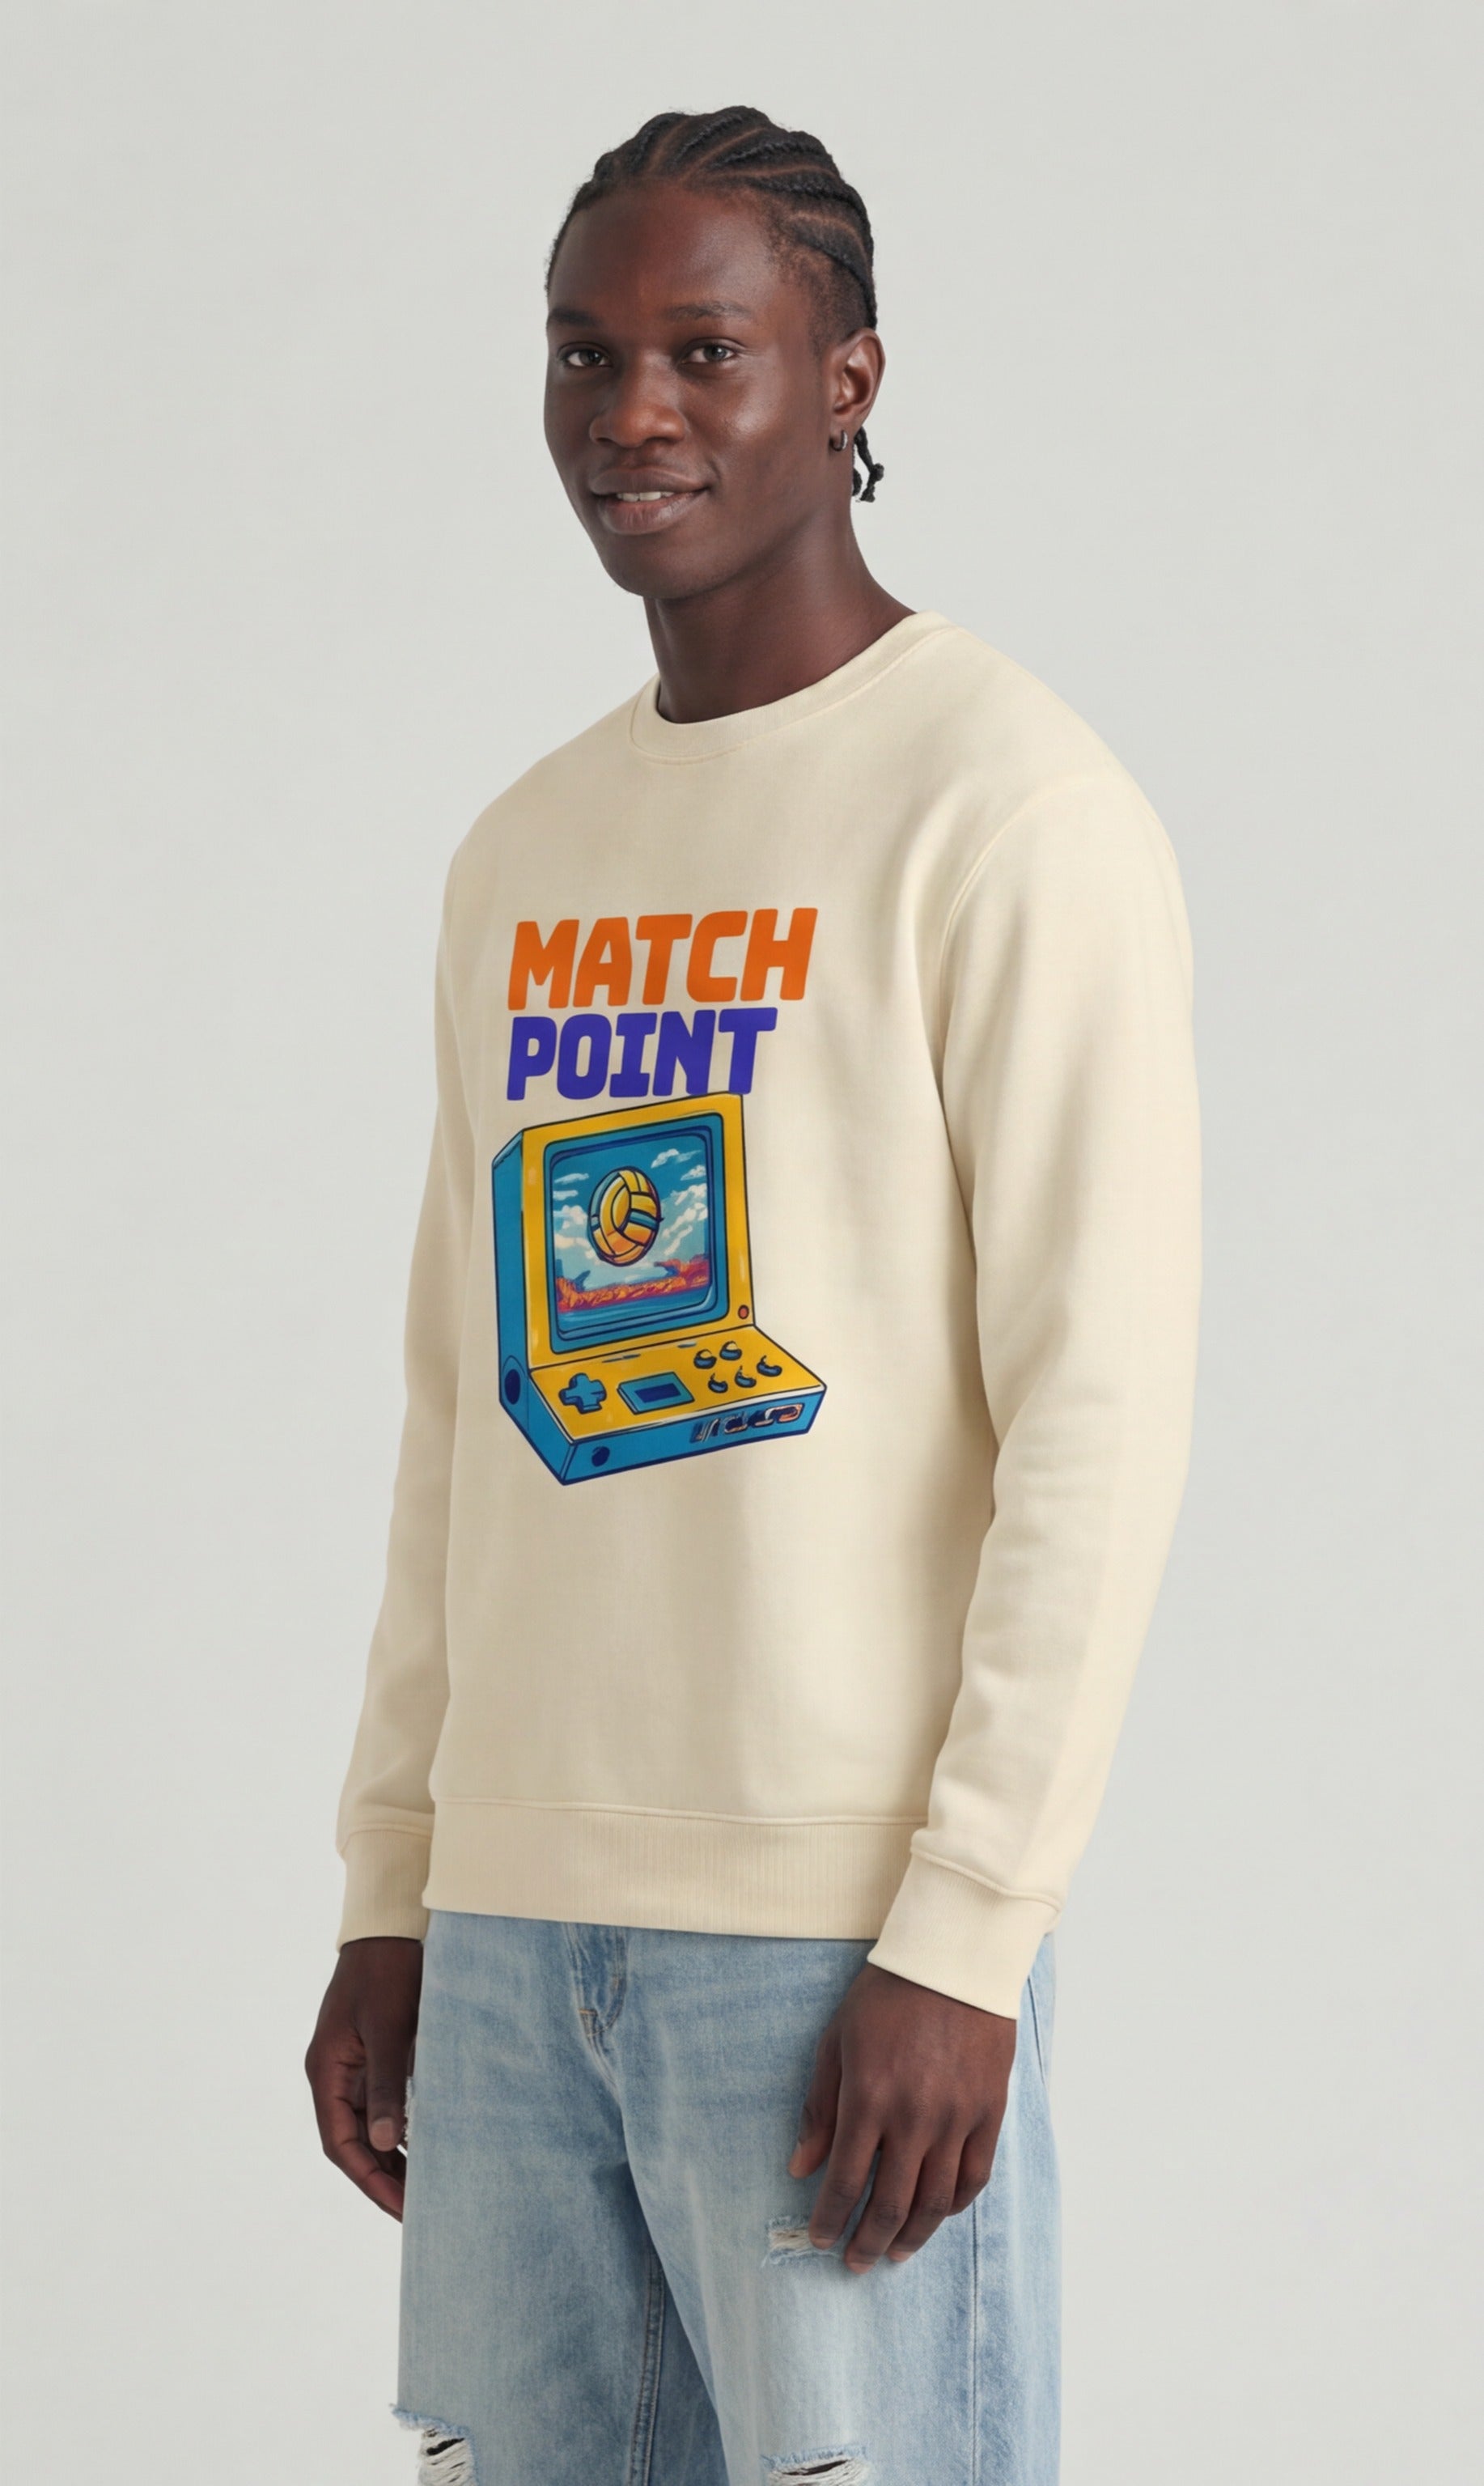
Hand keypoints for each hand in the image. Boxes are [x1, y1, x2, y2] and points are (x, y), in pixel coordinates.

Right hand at [305, 1935, 422, 2219]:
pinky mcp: (373, 2057)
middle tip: (420, 2211)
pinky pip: (382, 2106)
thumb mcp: (388, 2029)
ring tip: (425, 2191)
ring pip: (368, 2128)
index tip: (401, 2209)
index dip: (369, 2180)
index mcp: (326, 2071)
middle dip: (383, 2178)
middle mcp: (334, 2075)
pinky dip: (402, 2130)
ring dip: (392, 2159)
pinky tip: (427, 2148)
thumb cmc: (388, 1971)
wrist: (391, 1925)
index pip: (340, 2144)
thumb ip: (387, 2086)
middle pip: (352, 2142)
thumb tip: (387, 2144)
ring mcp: (352, 2067)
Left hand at [788, 1962, 1015, 2273]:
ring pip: (936, 2201)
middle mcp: (914, 2118)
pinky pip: (975, 2176)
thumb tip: (800, 2167)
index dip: (831, 2218)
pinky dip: (955, 2204)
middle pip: (891, 2204)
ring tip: (894, 2253)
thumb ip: (819, 2107)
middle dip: (867, 2242)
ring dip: (912, 2236)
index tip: (820, 2238)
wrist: (953, 1961)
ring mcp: (957, 2118)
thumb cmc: (886, 1996)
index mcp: (869, 2098)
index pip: (846, 2181)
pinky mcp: (989, 2112)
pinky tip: (938, 2214)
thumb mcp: (836, 2041)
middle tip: (855, 2263)